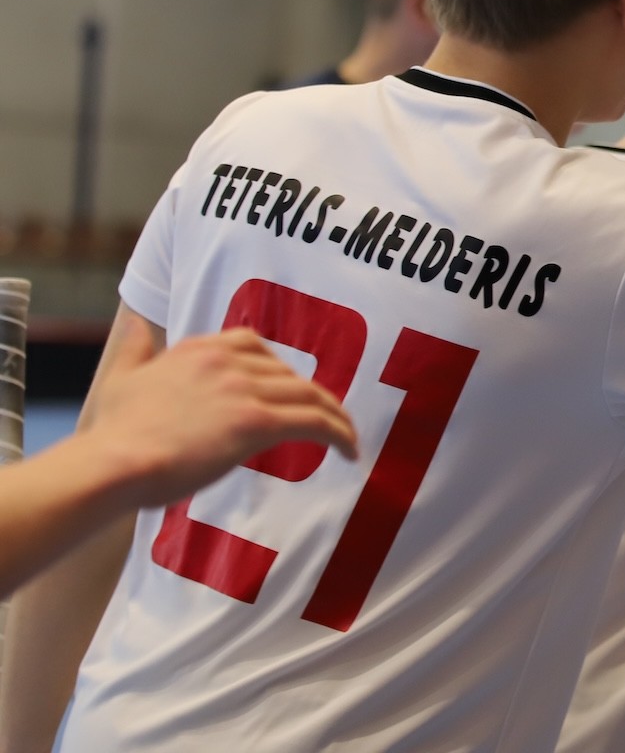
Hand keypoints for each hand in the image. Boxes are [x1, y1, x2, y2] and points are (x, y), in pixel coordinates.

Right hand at [88, 326, 358, 508]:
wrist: (111, 463)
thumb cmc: (113, 434)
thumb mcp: (121, 378)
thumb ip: (134, 350)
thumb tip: (134, 323)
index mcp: (199, 349)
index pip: (254, 344)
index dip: (278, 368)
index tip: (287, 389)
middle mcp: (227, 361)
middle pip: (288, 373)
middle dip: (310, 396)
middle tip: (325, 419)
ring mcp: (244, 389)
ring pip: (310, 395)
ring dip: (335, 415)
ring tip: (348, 437)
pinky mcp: (256, 422)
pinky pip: (315, 423)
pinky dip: (340, 434)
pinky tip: (350, 453)